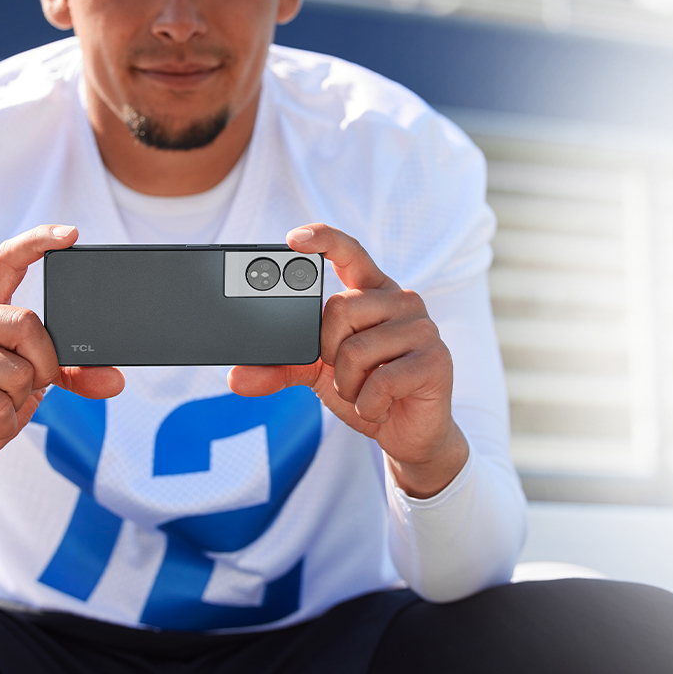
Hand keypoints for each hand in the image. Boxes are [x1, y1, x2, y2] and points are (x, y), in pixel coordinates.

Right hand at [0, 225, 124, 499]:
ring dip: (21, 398)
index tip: (70, 234)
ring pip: (16, 370)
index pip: (7, 259)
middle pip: (27, 324)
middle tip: (29, 383)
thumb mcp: (39, 378)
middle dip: (43, 363)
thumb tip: (115, 380)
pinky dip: (4, 421)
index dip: (37, 242)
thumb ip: (76, 371)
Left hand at [229, 224, 466, 498]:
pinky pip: (381, 381)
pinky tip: (381, 407)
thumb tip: (236, 377)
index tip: (293, 239)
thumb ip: (281, 367)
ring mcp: (423, 328)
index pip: (349, 252)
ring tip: (366, 393)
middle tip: (346, 374)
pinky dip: (368, 405)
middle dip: (328, 355)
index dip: (323, 239)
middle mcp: (402, 301)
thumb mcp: (318, 375)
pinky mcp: (435, 359)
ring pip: (356, 350)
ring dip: (348, 387)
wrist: (410, 434)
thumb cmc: (369, 391)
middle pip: (339, 310)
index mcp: (373, 293)